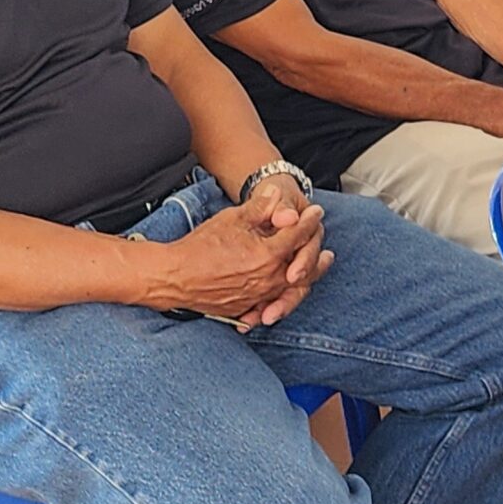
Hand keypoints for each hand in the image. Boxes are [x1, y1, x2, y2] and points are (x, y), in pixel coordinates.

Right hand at [151, 191, 330, 329]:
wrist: (174, 277)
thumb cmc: (201, 246)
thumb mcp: (232, 219)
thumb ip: (260, 208)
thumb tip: (278, 195)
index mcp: (268, 254)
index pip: (298, 235)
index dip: (309, 221)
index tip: (316, 212)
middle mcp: (267, 278)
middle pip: (303, 267)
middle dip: (316, 255)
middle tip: (328, 251)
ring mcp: (258, 297)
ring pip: (292, 289)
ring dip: (307, 278)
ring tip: (316, 271)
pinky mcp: (246, 308)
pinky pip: (272, 303)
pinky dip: (285, 297)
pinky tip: (288, 292)